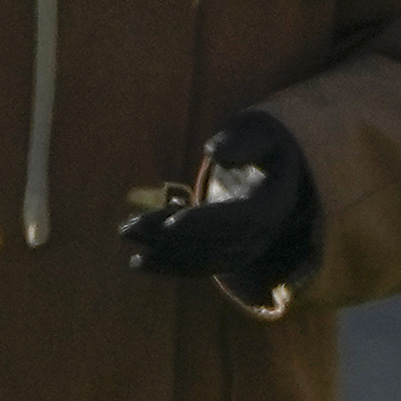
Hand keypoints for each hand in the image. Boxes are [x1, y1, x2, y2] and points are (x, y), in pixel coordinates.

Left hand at [123, 112, 320, 300]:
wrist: (273, 170)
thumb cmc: (260, 145)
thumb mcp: (257, 134)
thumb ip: (240, 142)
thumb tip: (213, 152)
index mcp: (273, 203)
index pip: (239, 219)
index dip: (205, 222)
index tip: (170, 223)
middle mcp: (262, 234)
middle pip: (214, 242)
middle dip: (171, 238)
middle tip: (127, 227)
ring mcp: (246, 249)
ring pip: (203, 258)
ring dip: (163, 252)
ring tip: (126, 234)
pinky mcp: (228, 256)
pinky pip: (199, 266)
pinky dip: (169, 266)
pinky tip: (139, 262)